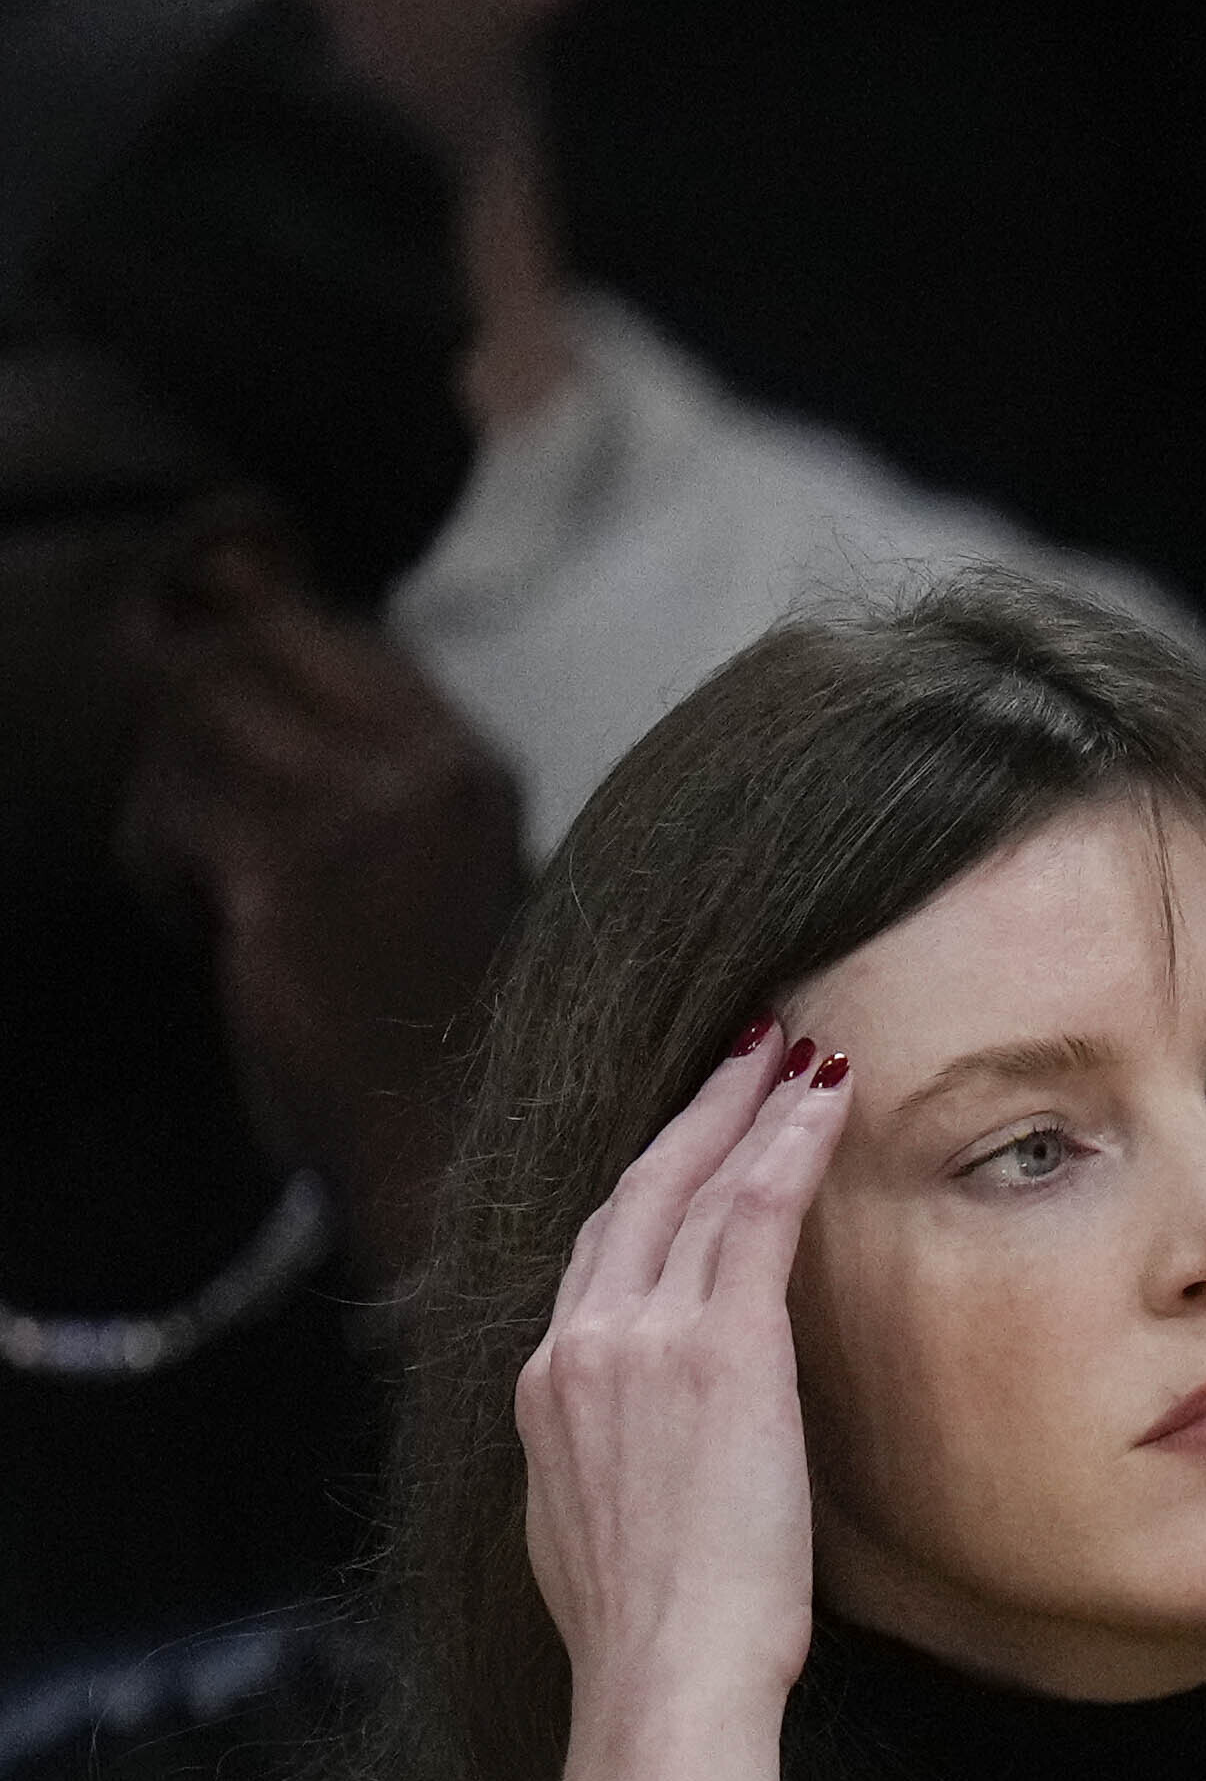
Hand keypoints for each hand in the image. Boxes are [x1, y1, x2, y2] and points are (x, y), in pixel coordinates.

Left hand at [115, 526, 523, 1267]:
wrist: (454, 1153)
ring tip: (209, 889)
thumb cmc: (425, 1030)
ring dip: (169, 798)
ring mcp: (364, 814)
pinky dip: (162, 865)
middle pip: (247, 647)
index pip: (330, 632)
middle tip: (199, 821)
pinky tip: (212, 932)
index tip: (221, 738)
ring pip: (194, 716)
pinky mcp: (293, 871)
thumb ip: (342, 767)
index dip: (248, 655)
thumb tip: (244, 627)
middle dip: (187, 717)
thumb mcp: (410, 869)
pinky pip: (173, 807)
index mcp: (467, 769)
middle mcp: (425, 770)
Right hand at [514, 1024, 849, 1728]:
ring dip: (745, 1108)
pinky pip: (752, 1214)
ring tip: (794, 1055)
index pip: (598, 1256)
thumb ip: (605, 1465)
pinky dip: (787, 1146)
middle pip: (633, 1195)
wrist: (664, 1669)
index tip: (685, 1146)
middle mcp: (576, 1344)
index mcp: (545, 1389)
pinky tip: (824, 1101)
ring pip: (693, 1185)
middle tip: (744, 1058)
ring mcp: (637, 1340)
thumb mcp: (592, 1529)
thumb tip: (639, 1461)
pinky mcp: (716, 1349)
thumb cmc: (651, 1634)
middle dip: (692, 1117)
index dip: (646, 1189)